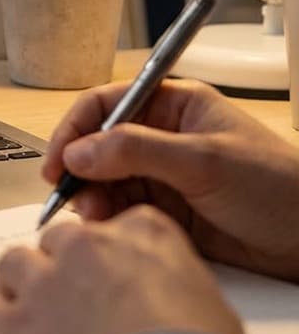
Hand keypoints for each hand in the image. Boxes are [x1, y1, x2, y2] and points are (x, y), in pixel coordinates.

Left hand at [0, 206, 246, 333]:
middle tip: (72, 304)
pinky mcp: (10, 327)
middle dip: (61, 269)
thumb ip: (174, 279)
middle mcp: (85, 247)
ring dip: (18, 289)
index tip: (106, 270)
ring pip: (11, 264)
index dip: (107, 252)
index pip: (113, 222)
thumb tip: (163, 291)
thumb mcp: (211, 307)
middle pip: (56, 240)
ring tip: (32, 320)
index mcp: (140, 235)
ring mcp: (42, 283)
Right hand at [42, 79, 298, 281]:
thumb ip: (136, 151)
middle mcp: (163, 137)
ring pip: (106, 180)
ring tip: (95, 216)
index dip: (76, 129)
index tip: (58, 160)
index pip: (106, 105)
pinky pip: (123, 210)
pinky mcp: (168, 213)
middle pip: (99, 144)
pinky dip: (110, 219)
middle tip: (71, 195)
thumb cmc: (280, 188)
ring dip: (93, 196)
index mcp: (174, 107)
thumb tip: (79, 152)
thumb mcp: (204, 161)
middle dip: (81, 169)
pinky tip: (111, 228)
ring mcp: (164, 176)